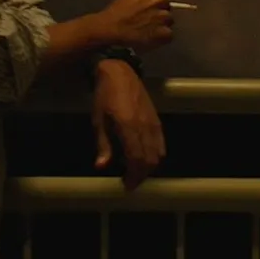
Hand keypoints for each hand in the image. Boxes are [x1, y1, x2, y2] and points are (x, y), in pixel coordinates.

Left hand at [92, 59, 165, 189]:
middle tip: (130, 183)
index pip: (136, 158)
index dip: (133, 175)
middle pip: (150, 159)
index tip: (126, 186)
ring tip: (137, 173)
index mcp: (128, 127)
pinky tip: (146, 158)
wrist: (120, 72)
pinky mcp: (157, 120)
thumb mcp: (98, 121)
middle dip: (142, 175)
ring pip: (158, 153)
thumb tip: (102, 166)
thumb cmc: (104, 96)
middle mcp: (144, 127)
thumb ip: (103, 145)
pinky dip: (156, 155)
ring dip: (149, 167)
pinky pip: (161, 143)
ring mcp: (153, 123)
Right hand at [96, 0, 173, 49]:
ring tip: (147, 31)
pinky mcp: (165, 32)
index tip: (152, 6)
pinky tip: (150, 39)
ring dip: (161, 25)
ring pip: (169, 21)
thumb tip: (149, 4)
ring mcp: (164, 16)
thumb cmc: (114, 15)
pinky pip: (169, 35)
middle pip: (167, 6)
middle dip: (159, 12)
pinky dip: (162, 38)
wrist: (109, 30)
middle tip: (147, 20)